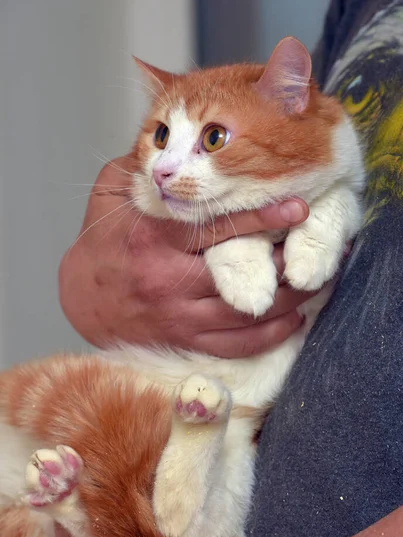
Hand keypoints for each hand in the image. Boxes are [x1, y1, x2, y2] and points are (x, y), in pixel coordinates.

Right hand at [59, 155, 312, 357]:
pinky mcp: (182, 338)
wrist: (81, 296)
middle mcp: (166, 277)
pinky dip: (267, 335)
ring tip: (315, 282)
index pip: (214, 225)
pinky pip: (232, 345)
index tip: (297, 206)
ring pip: (244, 311)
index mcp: (152, 235)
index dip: (259, 215)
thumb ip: (146, 167)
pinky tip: (292, 320)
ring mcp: (177, 314)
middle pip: (239, 271)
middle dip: (284, 261)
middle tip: (320, 250)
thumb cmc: (103, 239)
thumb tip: (183, 141)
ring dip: (286, 299)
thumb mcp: (114, 190)